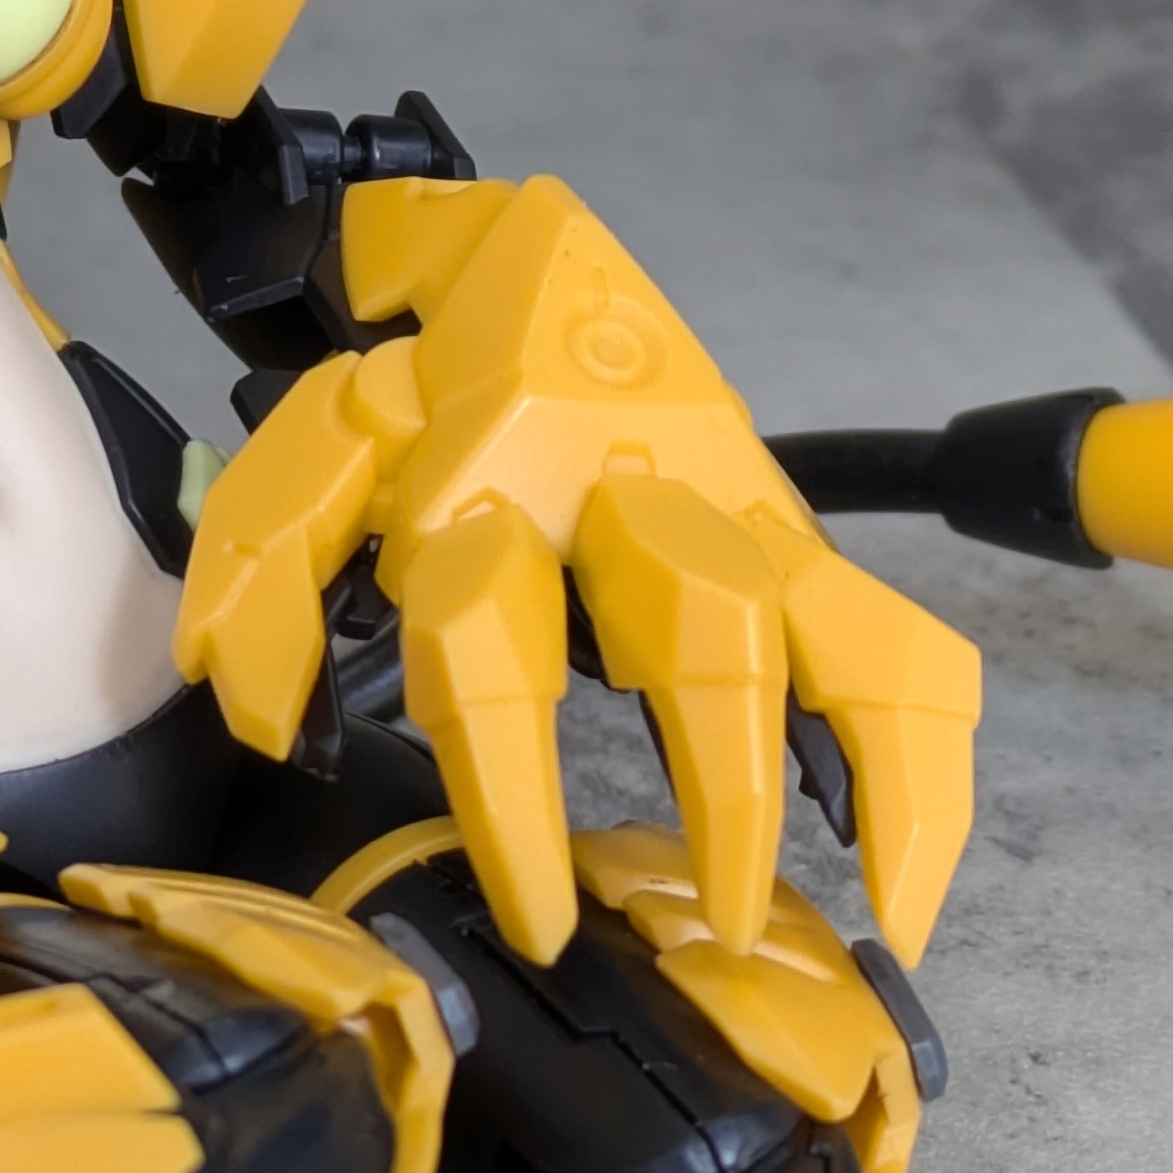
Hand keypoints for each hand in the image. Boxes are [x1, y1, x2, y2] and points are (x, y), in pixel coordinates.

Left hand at [177, 177, 979, 969]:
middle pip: (707, 641)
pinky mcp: (789, 528)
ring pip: (816, 637)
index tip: (526, 910)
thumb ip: (272, 560)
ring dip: (815, 783)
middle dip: (708, 793)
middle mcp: (642, 484)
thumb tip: (257, 713)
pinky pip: (888, 640)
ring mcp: (729, 503)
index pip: (504, 636)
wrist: (528, 242)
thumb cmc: (425, 362)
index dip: (510, 784)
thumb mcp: (328, 433)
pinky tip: (908, 885)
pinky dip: (916, 761)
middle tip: (690, 929)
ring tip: (802, 921)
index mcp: (507, 466)